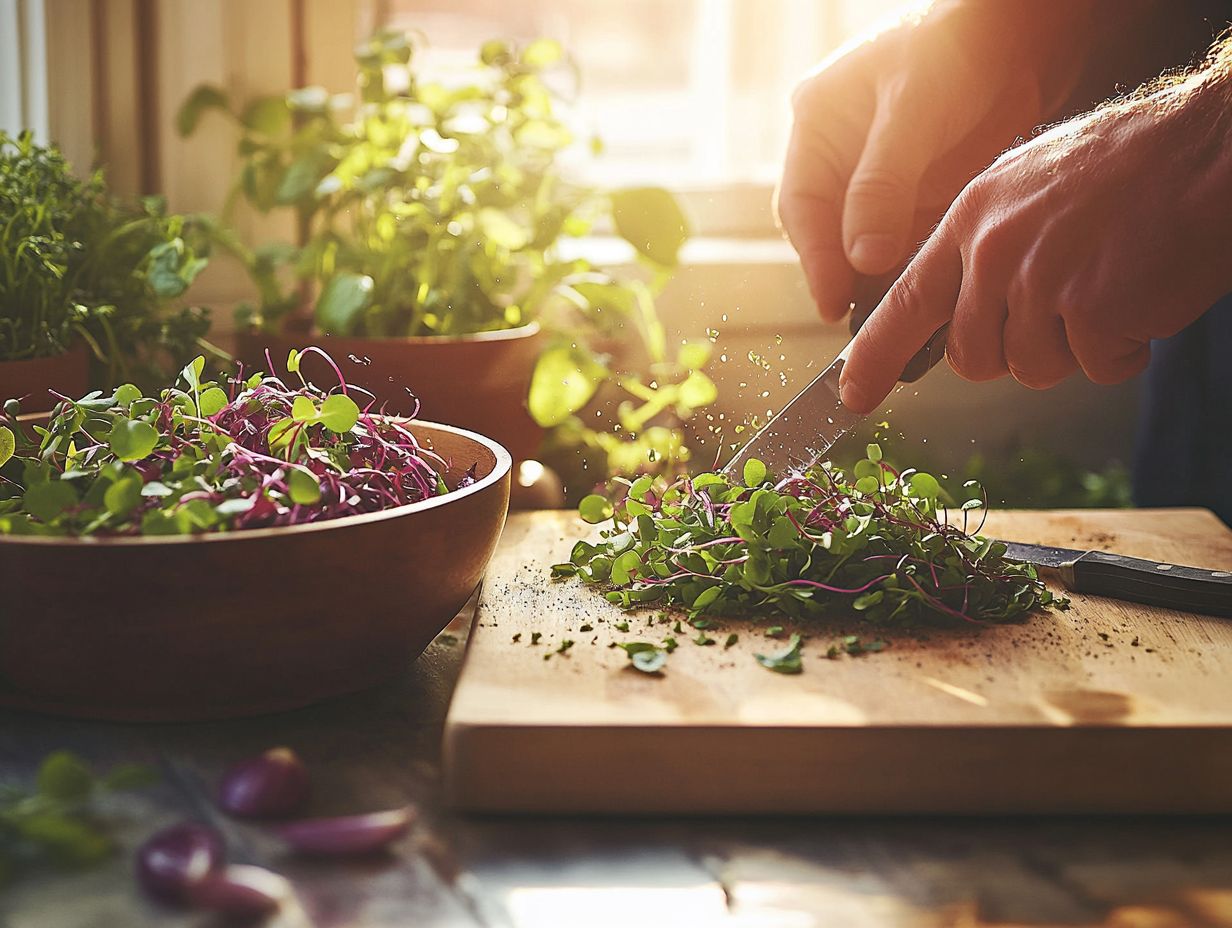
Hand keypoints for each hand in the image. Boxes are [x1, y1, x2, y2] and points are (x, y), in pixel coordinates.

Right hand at [776, 1, 1092, 322]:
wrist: (1024, 29)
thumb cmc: (959, 46)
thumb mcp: (913, 109)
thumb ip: (883, 184)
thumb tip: (862, 259)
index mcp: (817, 121)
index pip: (802, 204)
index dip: (815, 257)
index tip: (832, 302)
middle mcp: (840, 153)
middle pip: (828, 230)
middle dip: (843, 275)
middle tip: (861, 321)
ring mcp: (880, 176)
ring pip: (866, 242)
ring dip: (878, 281)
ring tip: (894, 320)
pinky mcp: (918, 191)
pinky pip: (905, 242)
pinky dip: (911, 270)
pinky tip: (925, 296)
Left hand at [839, 63, 1231, 413]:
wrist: (1208, 148)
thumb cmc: (1129, 170)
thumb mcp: (1028, 192)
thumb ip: (984, 252)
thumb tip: (958, 316)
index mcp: (972, 221)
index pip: (904, 304)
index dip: (873, 357)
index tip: (852, 395)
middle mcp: (994, 252)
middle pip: (973, 358)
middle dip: (1012, 353)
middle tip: (1063, 309)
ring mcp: (1041, 281)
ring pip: (1032, 370)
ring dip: (1075, 350)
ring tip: (1109, 288)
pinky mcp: (1092, 310)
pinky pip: (1096, 368)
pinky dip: (1124, 351)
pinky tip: (1141, 299)